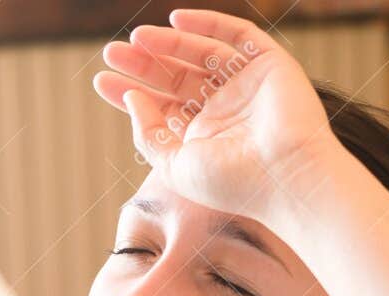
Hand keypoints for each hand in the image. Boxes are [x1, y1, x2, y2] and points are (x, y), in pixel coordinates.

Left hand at [93, 9, 340, 222]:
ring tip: (137, 39)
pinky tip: (175, 20)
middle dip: (144, 64)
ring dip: (168, 43)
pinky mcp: (268, 64)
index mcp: (203, 136)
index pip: (162, 106)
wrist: (285, 176)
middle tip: (111, 53)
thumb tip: (132, 96)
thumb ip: (149, 133)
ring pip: (201, 54)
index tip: (103, 80)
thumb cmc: (231, 182)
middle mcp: (224, 109)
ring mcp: (246, 85)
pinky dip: (208, 23)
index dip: (131, 92)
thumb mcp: (175, 165)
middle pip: (176, 77)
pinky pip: (236, 35)